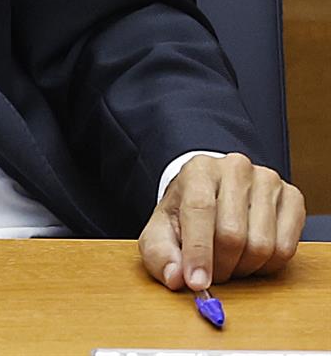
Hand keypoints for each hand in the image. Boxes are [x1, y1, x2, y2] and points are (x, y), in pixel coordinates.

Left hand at [139, 153, 305, 289]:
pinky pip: (286, 249)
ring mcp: (267, 181)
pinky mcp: (292, 198)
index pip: (200, 210)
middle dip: (220, 266)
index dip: (198, 252)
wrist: (212, 193)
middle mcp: (235, 169)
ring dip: (243, 268)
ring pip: (262, 245)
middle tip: (211, 274)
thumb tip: (175, 278)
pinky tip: (250, 257)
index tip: (197, 283)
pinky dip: (267, 265)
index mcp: (198, 170)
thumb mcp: (161, 231)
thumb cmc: (186, 214)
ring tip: (229, 262)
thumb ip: (160, 255)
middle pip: (232, 234)